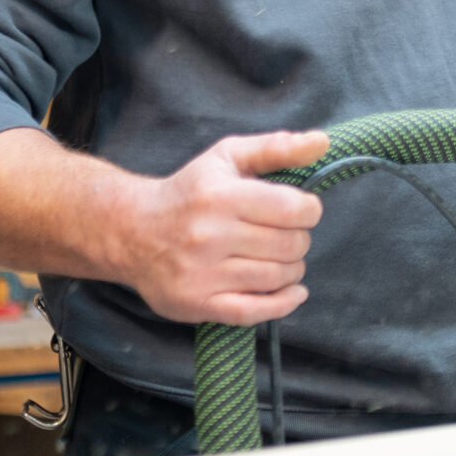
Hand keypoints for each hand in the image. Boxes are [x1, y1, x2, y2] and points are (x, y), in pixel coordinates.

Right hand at [115, 131, 329, 325]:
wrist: (132, 231)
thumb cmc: (191, 192)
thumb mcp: (228, 157)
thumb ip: (277, 147)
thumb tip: (323, 142)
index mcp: (221, 196)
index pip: (293, 209)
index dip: (309, 210)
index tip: (301, 210)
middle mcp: (208, 235)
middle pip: (289, 246)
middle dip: (299, 239)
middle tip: (286, 235)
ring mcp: (200, 273)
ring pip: (276, 277)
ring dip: (292, 269)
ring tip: (280, 257)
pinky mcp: (195, 303)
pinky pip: (253, 312)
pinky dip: (283, 304)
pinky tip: (293, 292)